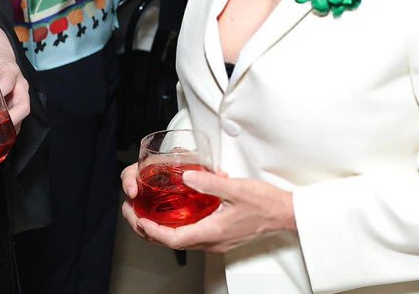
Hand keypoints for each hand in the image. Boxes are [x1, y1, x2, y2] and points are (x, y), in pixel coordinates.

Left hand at [0, 49, 30, 131]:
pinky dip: (8, 127)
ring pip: (22, 115)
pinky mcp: (18, 105)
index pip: (7, 83)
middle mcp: (21, 85)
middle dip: (11, 118)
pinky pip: (18, 119)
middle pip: (24, 105)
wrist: (1, 59)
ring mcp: (22, 96)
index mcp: (10, 71)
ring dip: (10, 125)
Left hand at [123, 169, 294, 252]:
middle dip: (148, 230)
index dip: (152, 230)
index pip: (173, 238)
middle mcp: (212, 241)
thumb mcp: (235, 188)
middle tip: (132, 214)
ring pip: (181, 239)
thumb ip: (209, 182)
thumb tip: (186, 175)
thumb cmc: (266, 204)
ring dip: (160, 229)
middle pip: (172, 242)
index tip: (138, 219)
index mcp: (213, 232)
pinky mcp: (220, 236)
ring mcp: (216, 240)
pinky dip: (176, 227)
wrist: (285, 214)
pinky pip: (191, 235)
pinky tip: (172, 213)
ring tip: (144, 214)